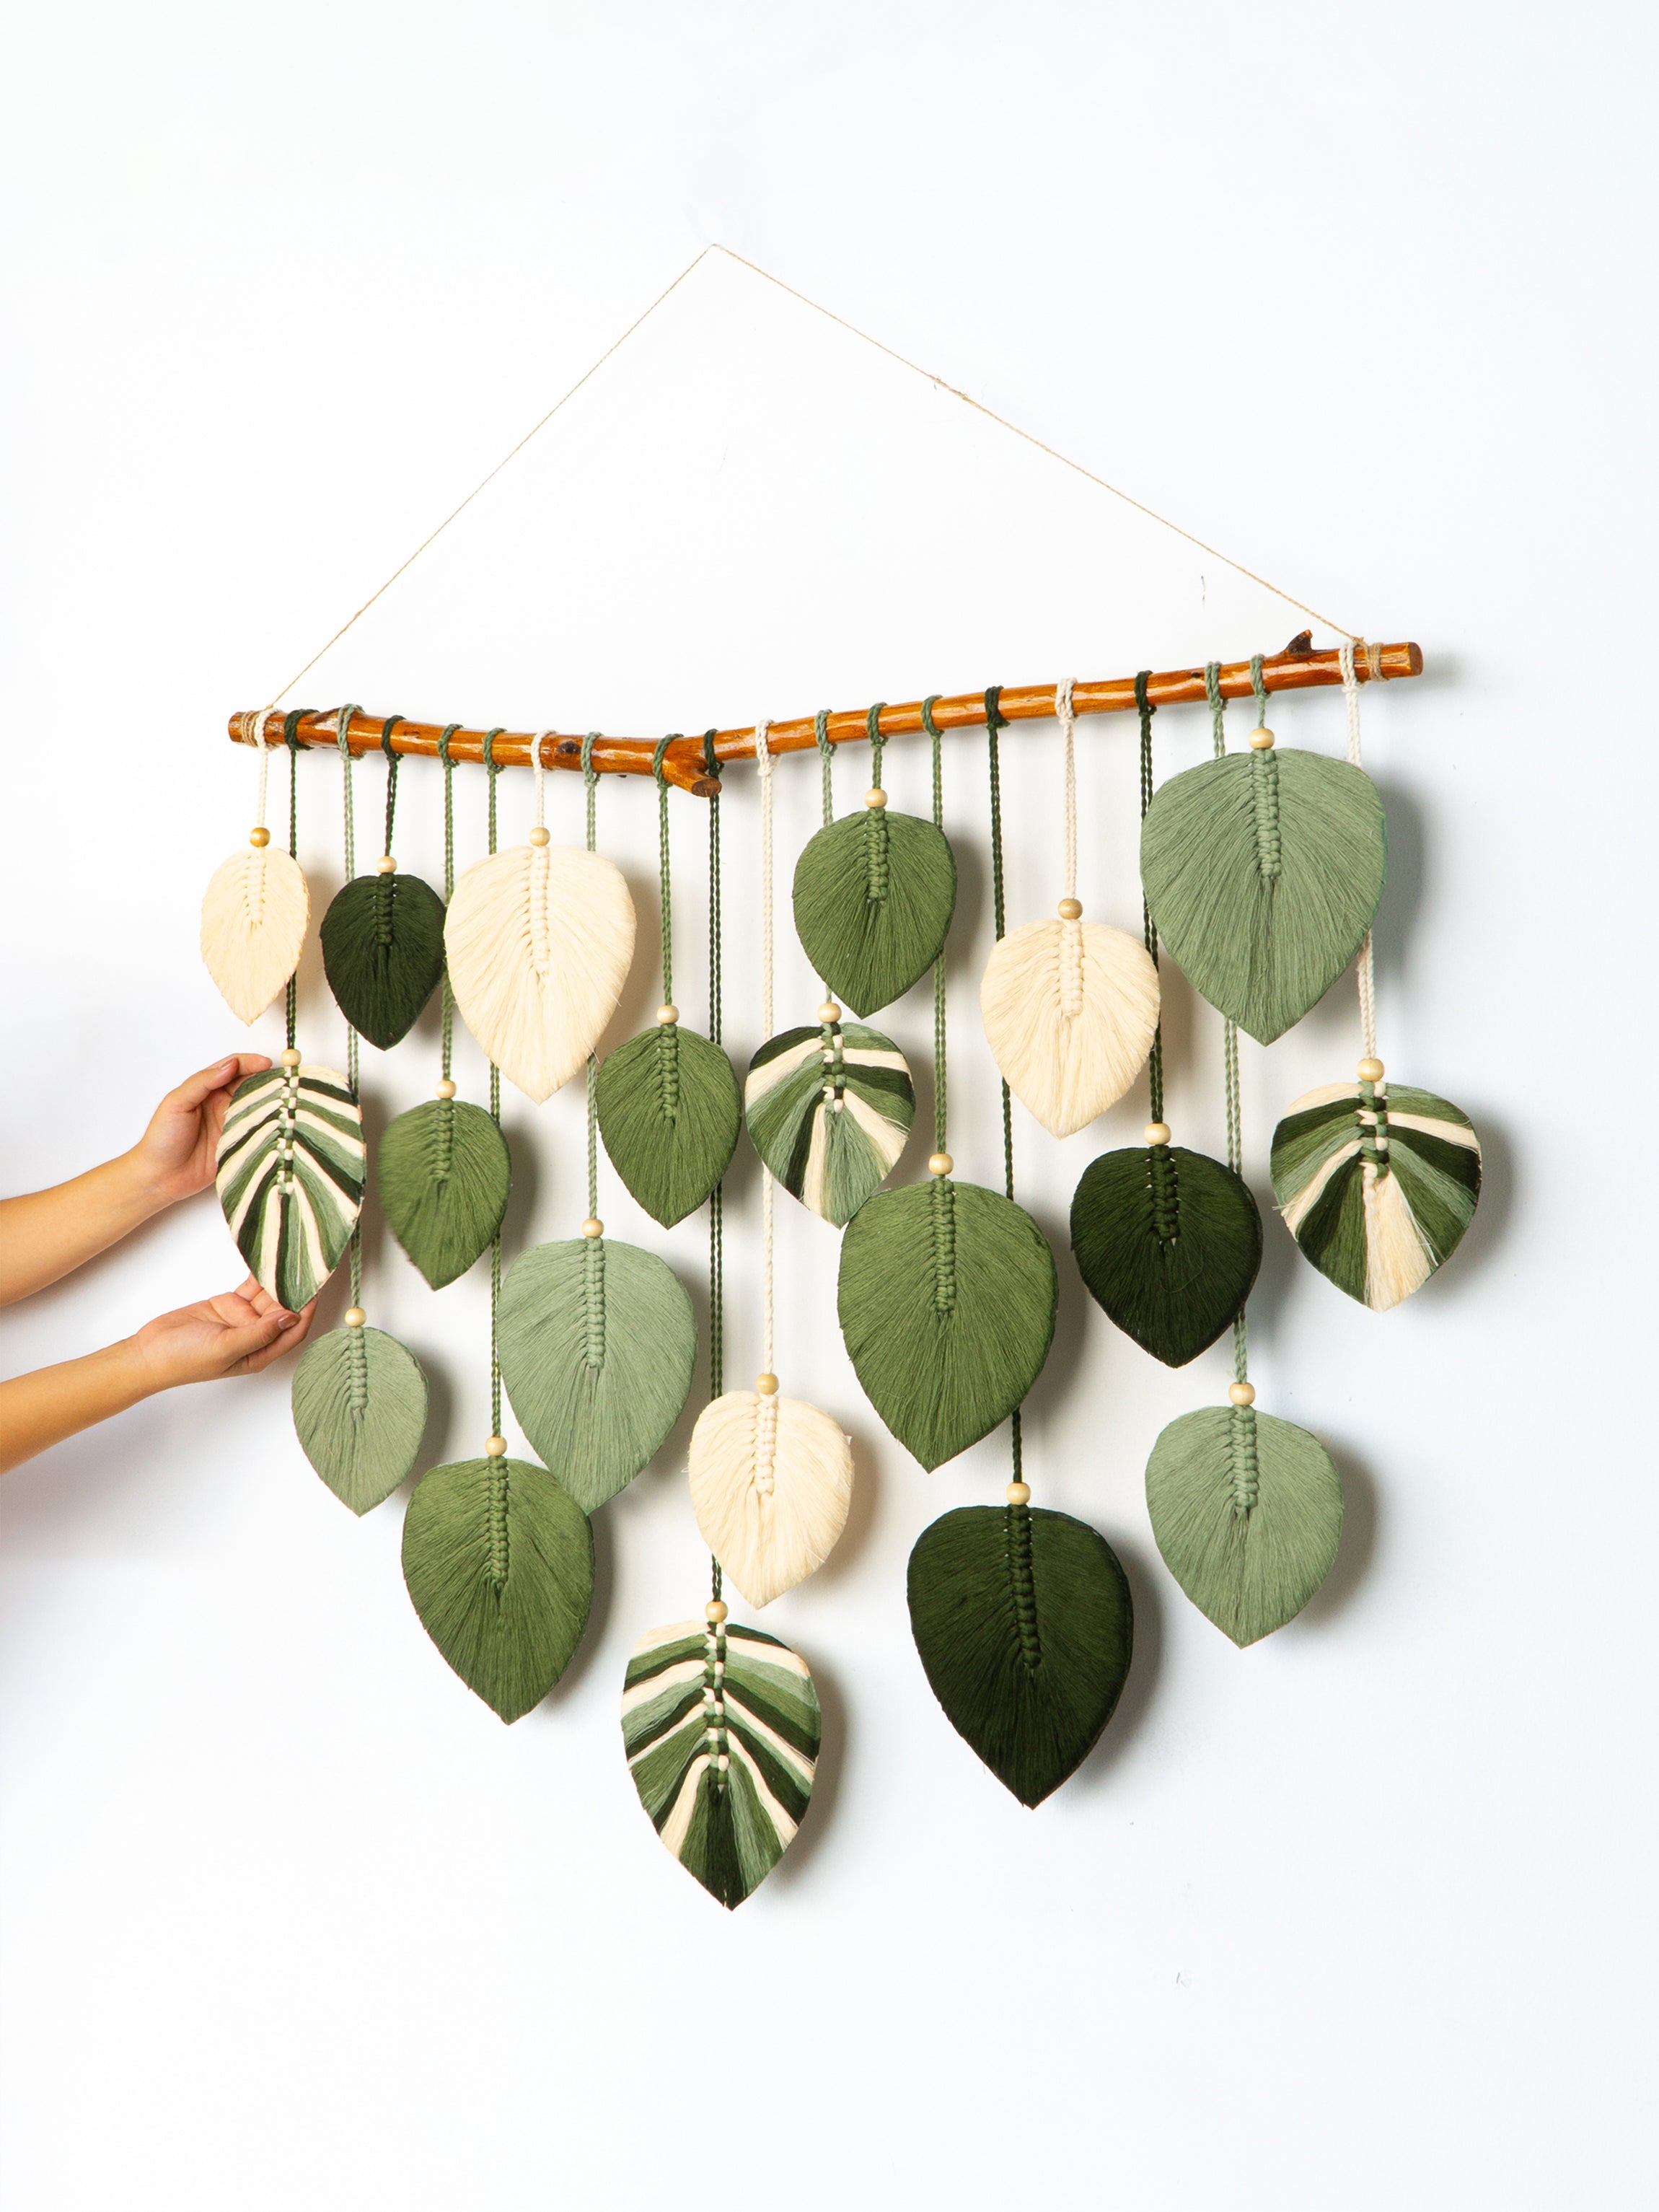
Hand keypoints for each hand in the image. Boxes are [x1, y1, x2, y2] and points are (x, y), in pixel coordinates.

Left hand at [129, 1054, 272, 1205]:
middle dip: (269, 1080)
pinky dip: (271, 1127)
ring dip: (273, 1103)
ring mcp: (234, 1125)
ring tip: (287, 1099)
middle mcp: (224, 1104)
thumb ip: (203, 1082)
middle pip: (252, 1085)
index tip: (265, 1064)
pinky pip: (260, 1133)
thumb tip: (230, 1065)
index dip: (251, 1063)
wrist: (160, 1177)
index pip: (234, 1068)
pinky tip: (281, 1124)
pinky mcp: (240, 1144)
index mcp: (208, 1089)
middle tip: (285, 1080)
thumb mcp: (177, 1103)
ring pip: (260, 1108)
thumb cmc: (162, 1138)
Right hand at [133, 1276, 316, 1389]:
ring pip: (269, 1296)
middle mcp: (256, 1336)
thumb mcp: (224, 1348)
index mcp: (260, 1353)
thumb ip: (259, 1333)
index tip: (316, 1288)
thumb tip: (290, 1317)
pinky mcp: (229, 1305)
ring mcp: (243, 1319)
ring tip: (295, 1257)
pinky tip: (270, 1259)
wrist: (150, 1352)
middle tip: (309, 1265)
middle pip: (285, 1310)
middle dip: (298, 1291)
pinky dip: (260, 1275)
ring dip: (281, 1280)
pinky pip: (251, 1288)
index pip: (294, 1330)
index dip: (307, 1311)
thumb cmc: (184, 1359)